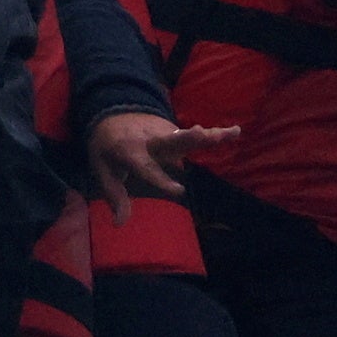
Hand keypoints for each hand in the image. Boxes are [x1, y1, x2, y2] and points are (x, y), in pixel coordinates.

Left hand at [85, 108, 232, 201]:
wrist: (111, 112)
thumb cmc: (106, 148)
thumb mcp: (102, 171)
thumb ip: (114, 196)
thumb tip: (119, 224)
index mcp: (129, 151)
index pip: (146, 168)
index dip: (161, 180)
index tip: (180, 192)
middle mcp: (150, 140)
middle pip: (170, 141)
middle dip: (186, 138)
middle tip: (200, 133)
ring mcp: (163, 132)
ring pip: (187, 136)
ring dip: (208, 135)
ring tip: (231, 133)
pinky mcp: (173, 129)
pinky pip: (194, 134)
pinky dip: (214, 133)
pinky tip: (234, 132)